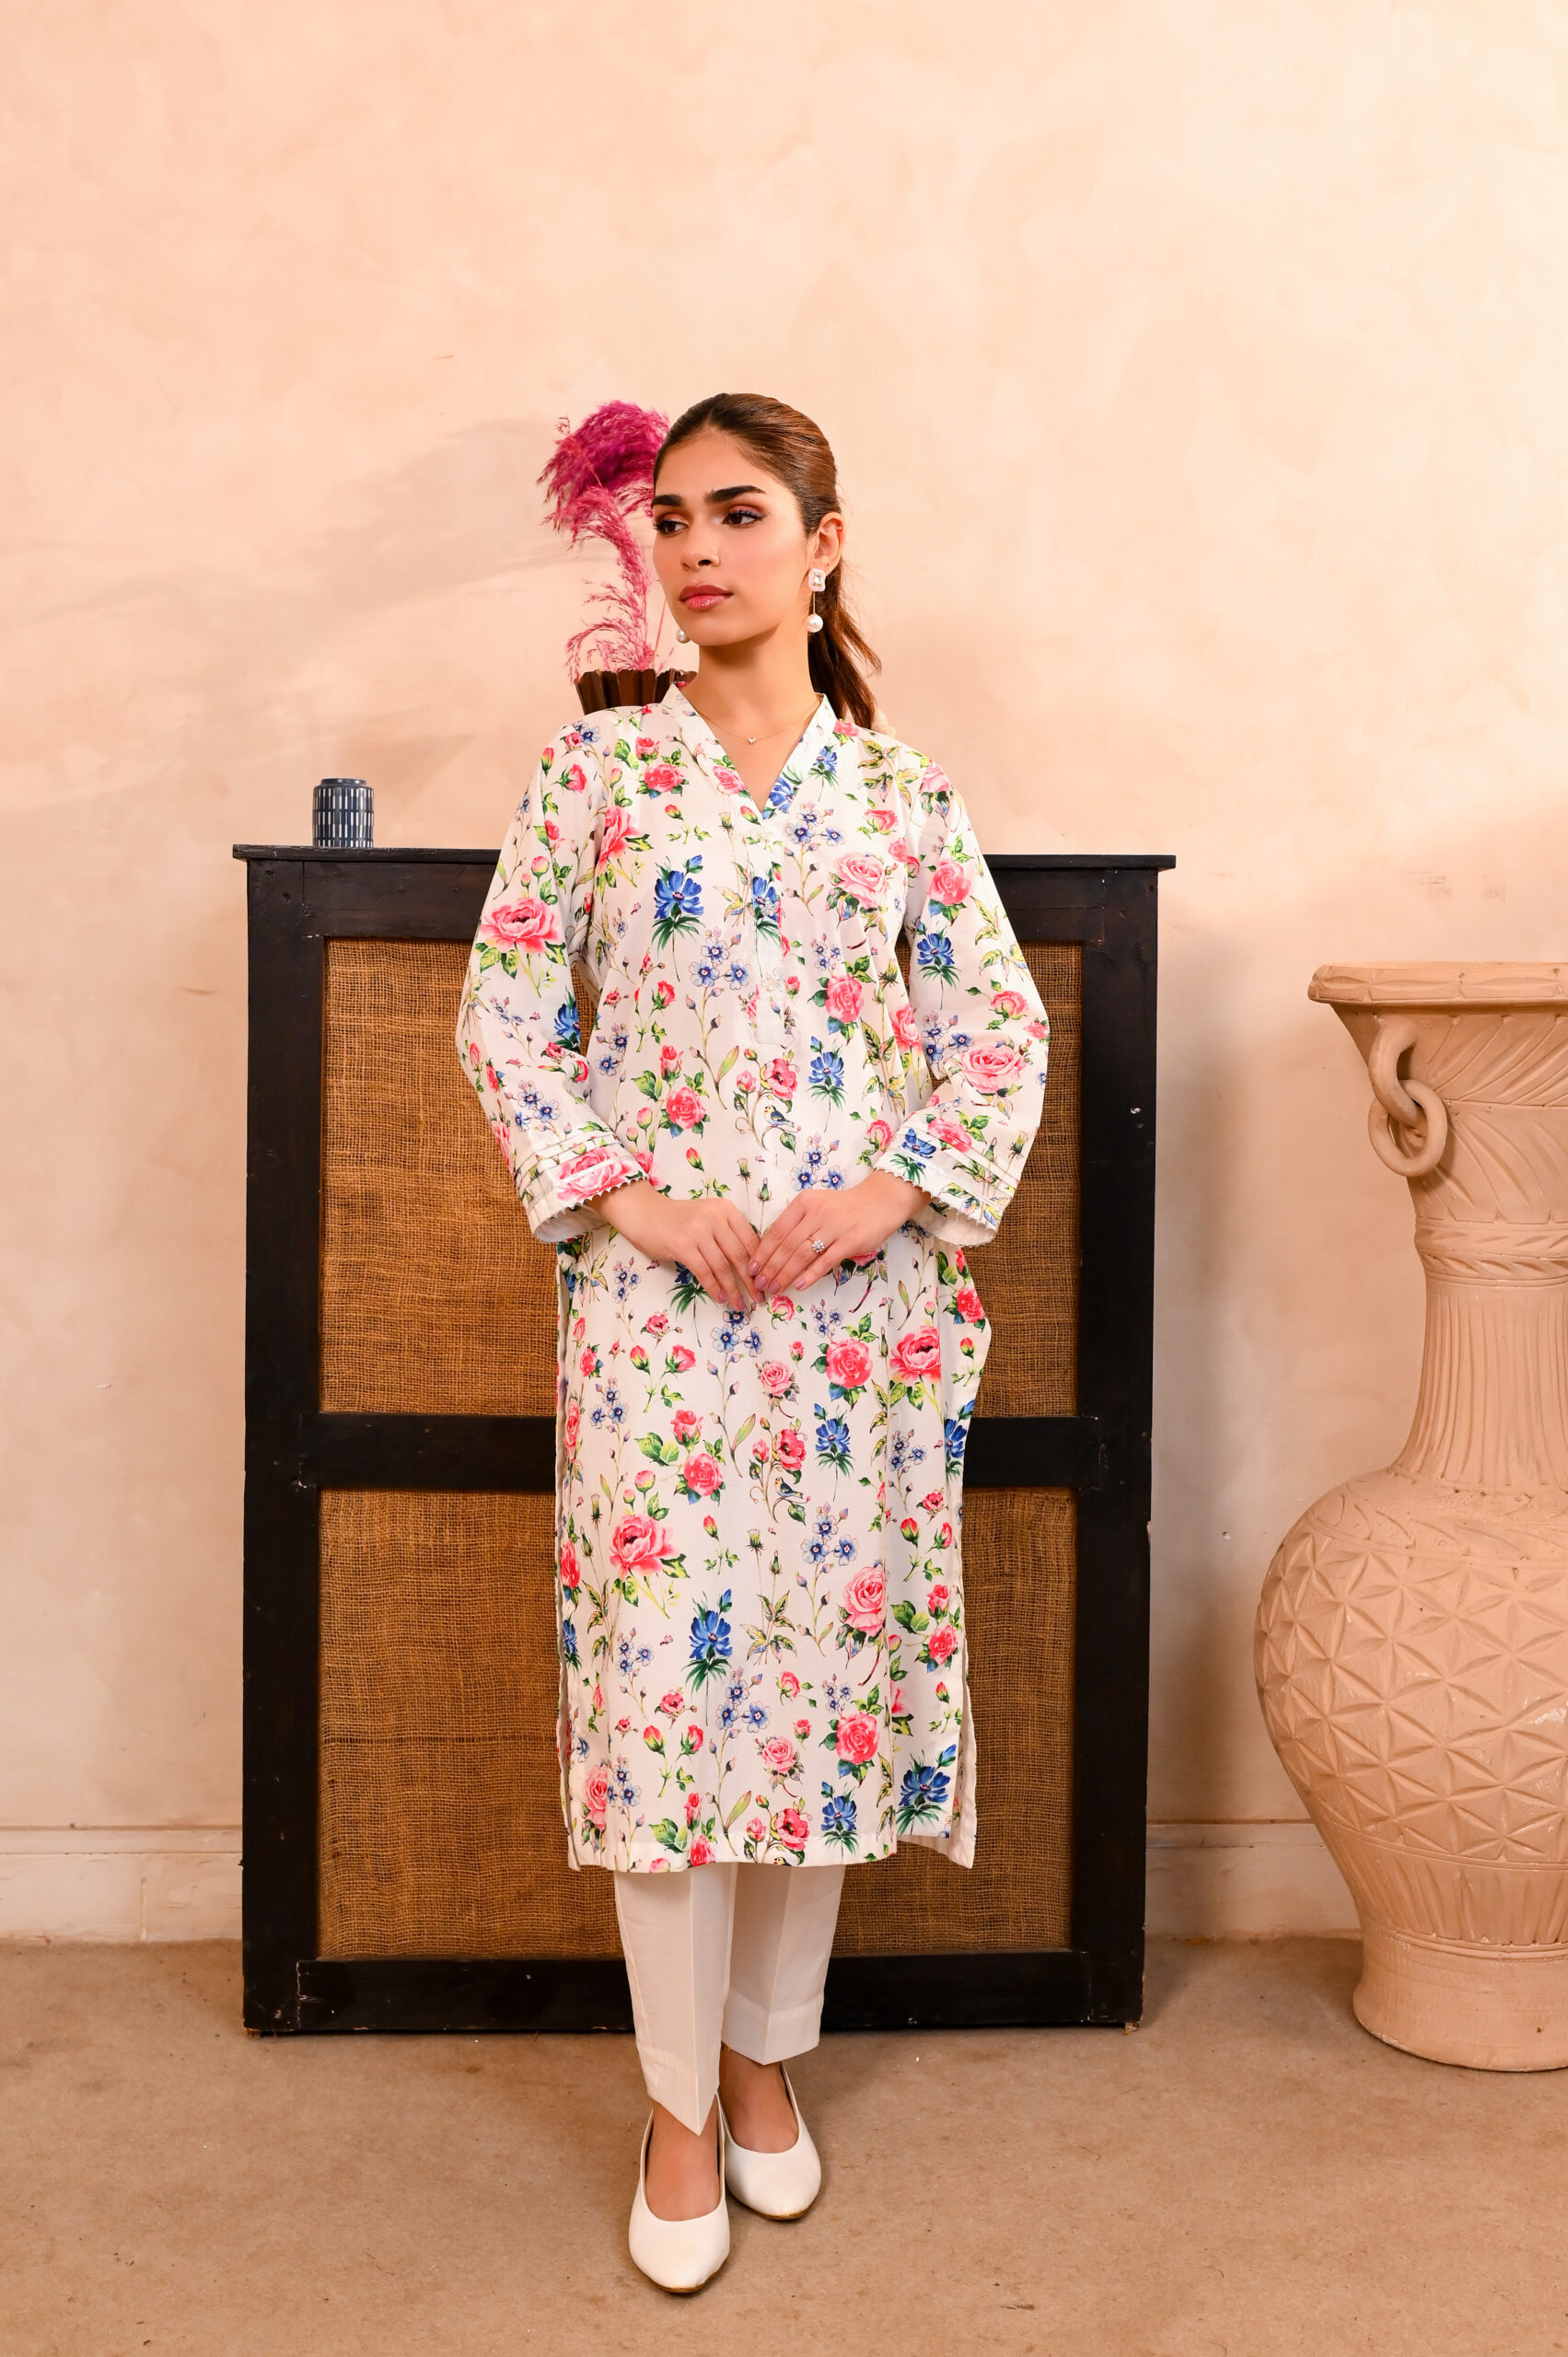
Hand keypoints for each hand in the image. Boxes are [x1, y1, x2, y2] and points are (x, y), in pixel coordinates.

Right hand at [580, 1180, 760, 1312]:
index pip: (751, 1239)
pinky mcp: (682, 1246)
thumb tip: (753, 1264)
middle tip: (759, 1298)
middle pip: (740, 1254)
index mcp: (726, 1209)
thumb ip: (728, 1233)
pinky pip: (705, 1272)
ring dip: (733, 1289)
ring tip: (739, 1304)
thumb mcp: (709, 1217)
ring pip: (723, 1266)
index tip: (767, 1281)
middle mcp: (714, 1217)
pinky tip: (721, 1298)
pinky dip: (715, 1288)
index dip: (761, 1263)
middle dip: (752, 1280)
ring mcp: (698, 1231)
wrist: (644, 1213)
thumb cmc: (679, 1219)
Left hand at [749, 1171, 928, 1302]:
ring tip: (774, 1288)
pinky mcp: (850, 1241)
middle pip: (787, 1245)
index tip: (751, 1268)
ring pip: (802, 1254)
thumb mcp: (816, 1206)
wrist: (880, 1201)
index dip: (762, 1251)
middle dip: (770, 1267)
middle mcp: (817, 1212)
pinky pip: (825, 1261)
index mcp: (804, 1202)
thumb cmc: (843, 1207)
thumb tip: (771, 1251)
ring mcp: (834, 1227)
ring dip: (785, 1274)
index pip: (777, 1230)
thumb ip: (797, 1223)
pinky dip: (810, 1275)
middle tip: (759, 1284)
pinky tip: (798, 1286)